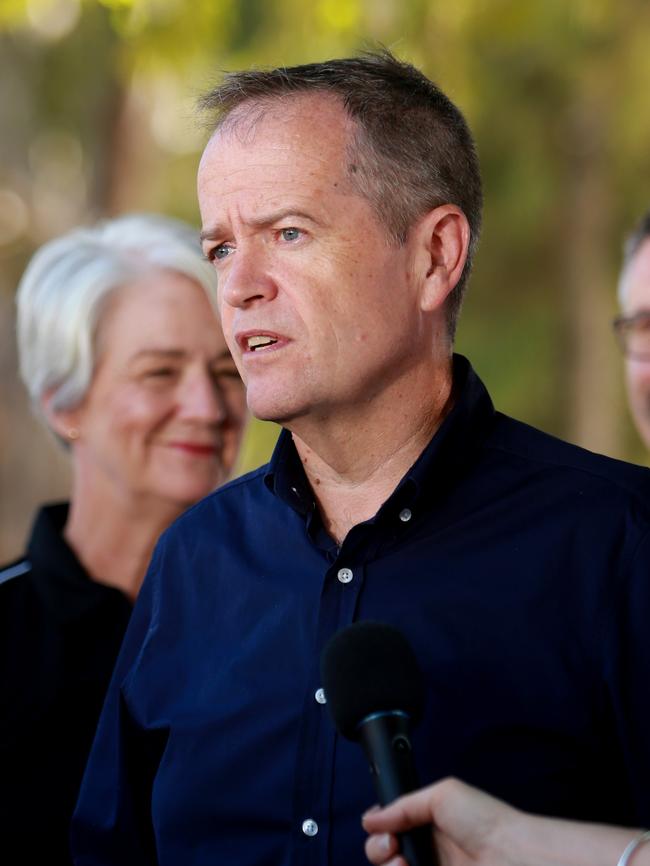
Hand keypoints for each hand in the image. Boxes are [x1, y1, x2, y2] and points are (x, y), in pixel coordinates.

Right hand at [362, 777, 645, 865]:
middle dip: (379, 850)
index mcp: (428, 827)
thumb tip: (371, 819)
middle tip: (392, 846)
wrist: (513, 857)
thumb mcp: (442, 795)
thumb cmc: (487, 822)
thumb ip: (403, 805)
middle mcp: (428, 854)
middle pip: (385, 856)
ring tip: (403, 863)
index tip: (381, 828)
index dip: (380, 831)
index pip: (390, 831)